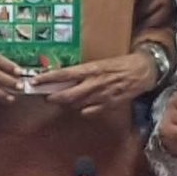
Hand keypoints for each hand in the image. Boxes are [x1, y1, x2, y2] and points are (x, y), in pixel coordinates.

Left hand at [33, 51, 157, 116]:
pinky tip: (81, 107)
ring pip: (75, 104)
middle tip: (46, 96)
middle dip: (53, 97)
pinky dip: (82, 110)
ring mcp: (100, 96)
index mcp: (90, 69)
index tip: (35, 81)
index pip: (63, 74)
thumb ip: (83, 72)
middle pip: (66, 94)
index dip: (47, 78)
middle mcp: (93, 83)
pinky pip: (89, 112)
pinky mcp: (108, 105)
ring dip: (66, 104)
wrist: (142, 71)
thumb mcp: (99, 63)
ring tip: (61, 100)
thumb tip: (65, 76)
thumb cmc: (120, 65)